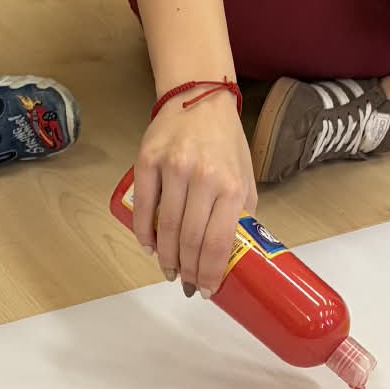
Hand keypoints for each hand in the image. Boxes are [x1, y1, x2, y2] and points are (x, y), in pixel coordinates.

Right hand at [132, 91, 256, 294]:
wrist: (199, 98)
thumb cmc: (225, 141)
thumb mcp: (246, 175)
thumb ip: (242, 210)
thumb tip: (238, 250)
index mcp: (232, 186)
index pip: (219, 242)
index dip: (210, 272)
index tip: (206, 290)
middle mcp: (203, 178)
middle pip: (190, 240)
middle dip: (188, 271)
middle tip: (185, 285)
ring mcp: (174, 169)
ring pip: (165, 227)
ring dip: (166, 258)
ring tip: (169, 271)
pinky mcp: (148, 160)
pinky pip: (143, 206)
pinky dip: (144, 233)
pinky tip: (150, 247)